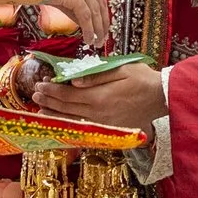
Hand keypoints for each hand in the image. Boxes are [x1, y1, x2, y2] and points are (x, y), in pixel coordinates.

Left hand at [31, 61, 165, 129]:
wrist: (163, 98)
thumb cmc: (143, 79)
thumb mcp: (121, 69)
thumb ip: (96, 76)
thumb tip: (73, 81)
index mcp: (100, 97)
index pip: (69, 95)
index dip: (52, 91)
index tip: (40, 85)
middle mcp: (98, 113)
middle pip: (67, 108)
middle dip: (49, 101)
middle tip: (35, 95)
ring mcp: (103, 123)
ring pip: (73, 119)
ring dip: (56, 114)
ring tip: (42, 109)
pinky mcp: (109, 128)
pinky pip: (85, 126)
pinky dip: (71, 123)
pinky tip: (63, 121)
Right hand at [49, 0, 112, 51]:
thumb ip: (73, 2)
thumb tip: (84, 22)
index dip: (102, 10)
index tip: (103, 23)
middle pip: (100, 1)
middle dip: (103, 21)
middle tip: (104, 35)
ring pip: (95, 10)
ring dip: (98, 29)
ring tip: (97, 41)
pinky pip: (85, 16)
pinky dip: (89, 29)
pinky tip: (88, 38)